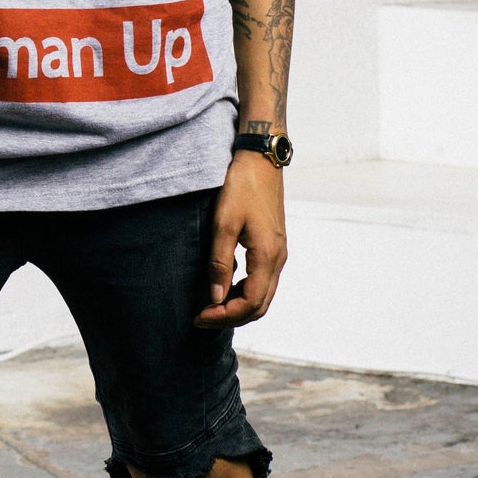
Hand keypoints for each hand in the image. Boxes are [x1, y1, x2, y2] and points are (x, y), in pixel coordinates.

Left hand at [193, 151, 287, 329]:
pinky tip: (225, 285)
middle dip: (231, 317)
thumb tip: (215, 297)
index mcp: (267, 257)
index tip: (199, 317)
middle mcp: (278, 260)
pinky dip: (245, 292)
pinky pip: (263, 281)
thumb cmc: (242, 187)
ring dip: (238, 306)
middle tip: (202, 317)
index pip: (249, 304)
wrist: (261, 160)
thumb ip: (220, 262)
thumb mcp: (224, 222)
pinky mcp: (273, 246)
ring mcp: (278, 253)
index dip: (224, 316)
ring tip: (210, 305)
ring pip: (263, 295)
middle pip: (259, 306)